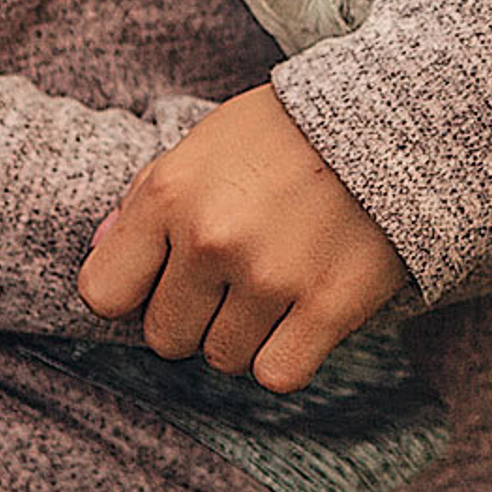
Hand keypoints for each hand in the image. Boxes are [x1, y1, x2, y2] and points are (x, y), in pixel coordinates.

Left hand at [76, 84, 406, 391]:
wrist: (392, 117)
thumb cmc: (286, 130)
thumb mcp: (204, 143)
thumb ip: (146, 199)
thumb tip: (99, 251)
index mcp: (171, 194)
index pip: (103, 294)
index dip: (132, 291)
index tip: (161, 275)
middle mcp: (212, 239)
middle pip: (166, 337)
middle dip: (193, 312)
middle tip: (232, 272)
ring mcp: (269, 277)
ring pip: (222, 359)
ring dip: (243, 332)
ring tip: (275, 278)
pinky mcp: (326, 308)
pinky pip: (276, 375)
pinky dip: (286, 354)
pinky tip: (301, 311)